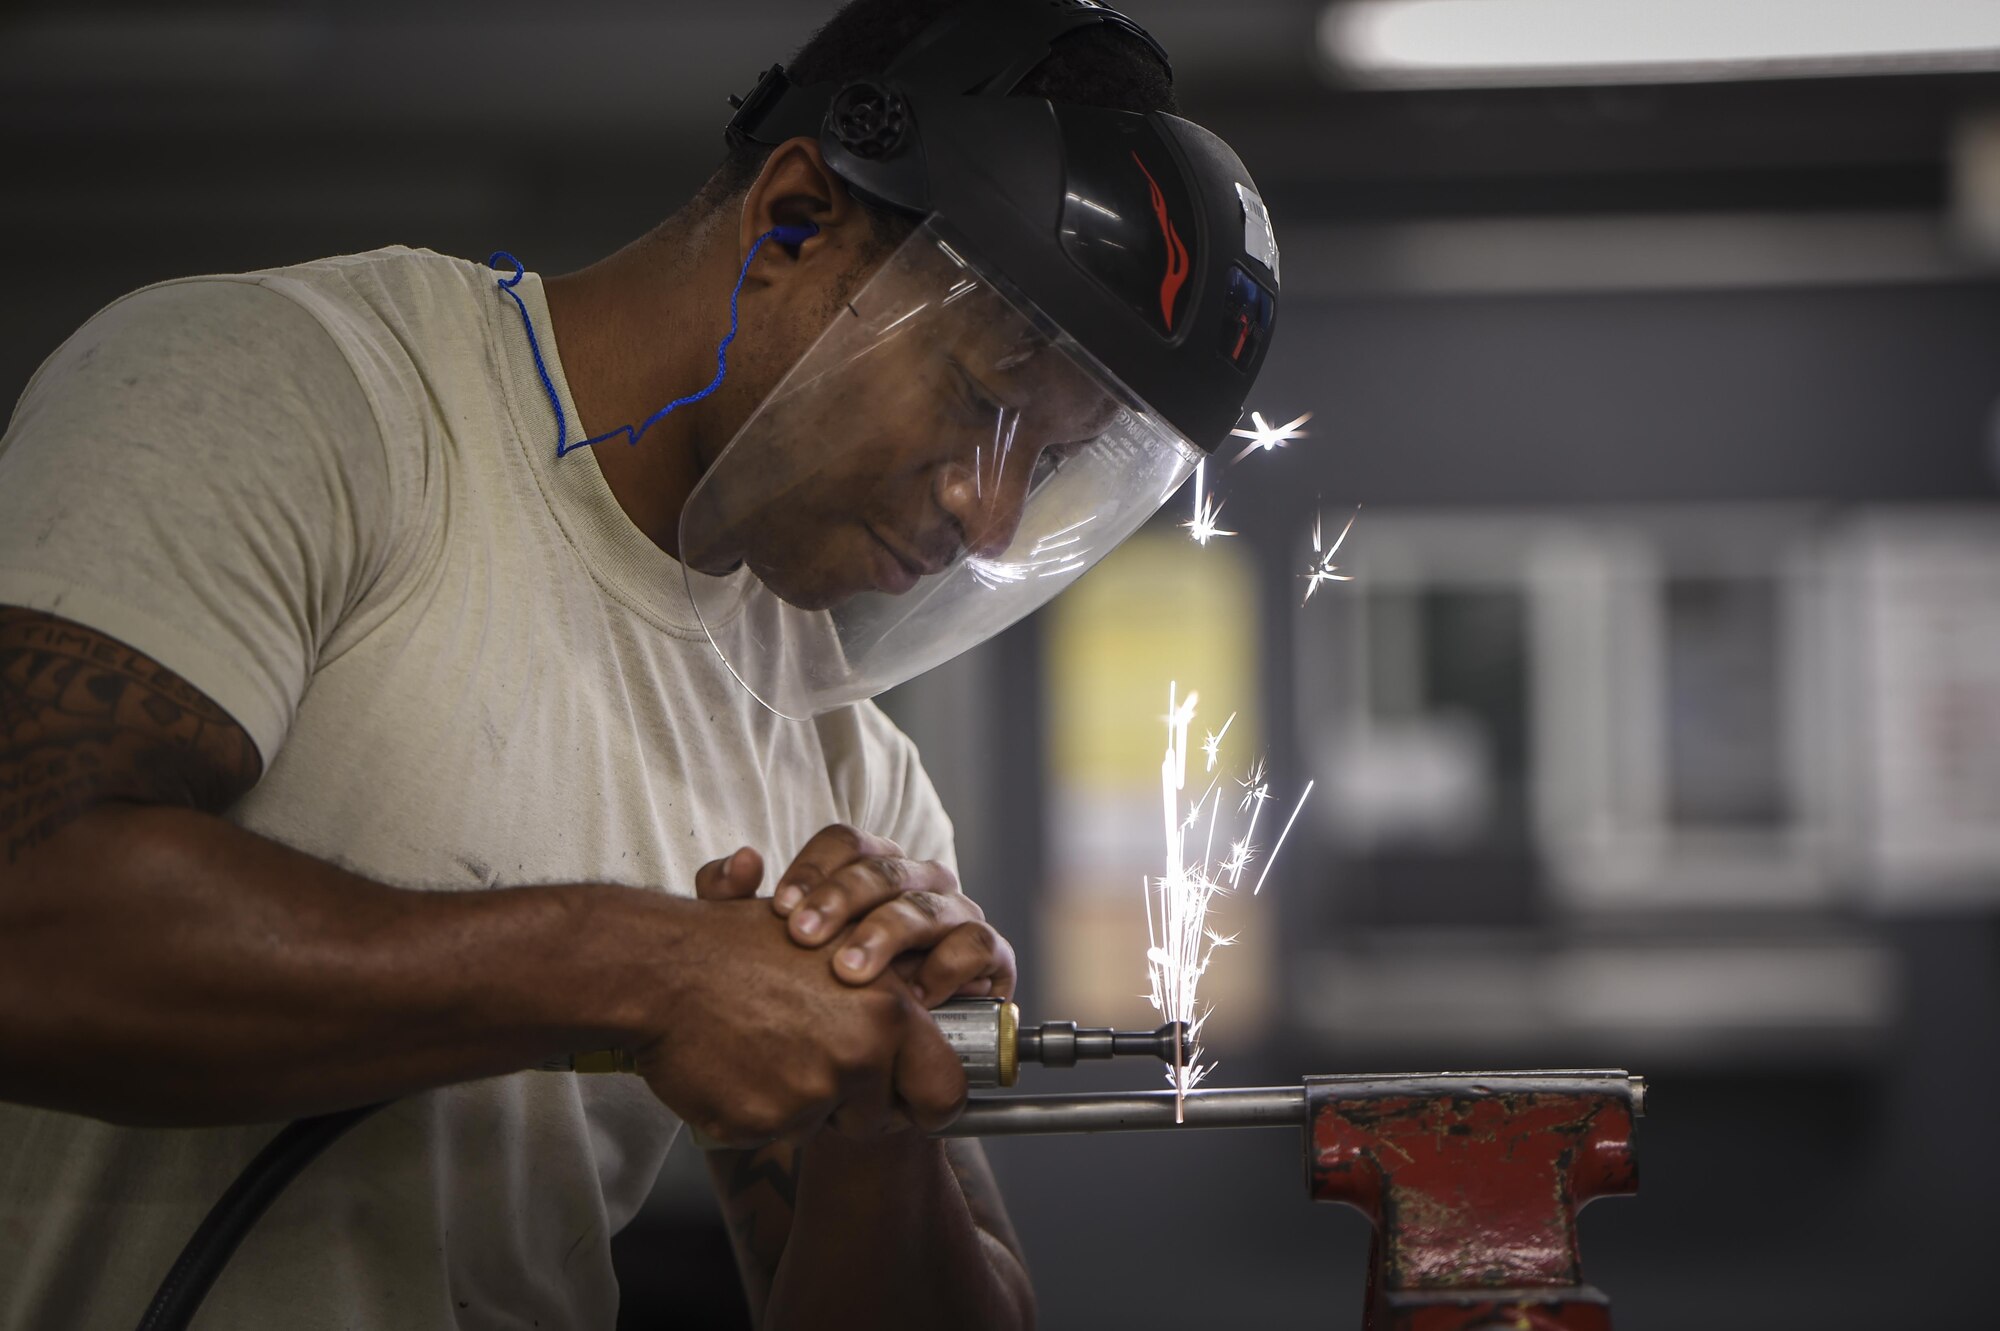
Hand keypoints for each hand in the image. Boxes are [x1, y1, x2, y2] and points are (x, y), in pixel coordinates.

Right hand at [635, 891, 964, 1145]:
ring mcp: (812, 1094)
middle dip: (851, 1099)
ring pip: (821, 1121)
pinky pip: (773, 1131)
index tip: (912, 1102)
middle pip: (878, 1115)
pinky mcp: (766, 1122)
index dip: (929, 1101)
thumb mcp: (826, 943)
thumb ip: (880, 982)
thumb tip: (919, 1002)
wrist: (657, 970)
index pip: (946, 1089)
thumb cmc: (738, 946)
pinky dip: (755, 1108)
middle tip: (806, 1054)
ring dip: (797, 1098)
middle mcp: (860, 1055)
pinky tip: (732, 1063)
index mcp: (888, 1010)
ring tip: (760, 1044)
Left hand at [695, 825, 1014, 1006]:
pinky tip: (915, 994)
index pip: (847, 843)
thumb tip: (740, 862)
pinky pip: (976, 944)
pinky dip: (948, 965)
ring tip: (849, 972)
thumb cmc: (824, 997)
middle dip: (841, 901)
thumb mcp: (771, 955)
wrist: (881, 1063)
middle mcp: (917, 884)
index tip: (780, 909)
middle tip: (803, 939)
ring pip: (926, 904)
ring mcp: (956, 915)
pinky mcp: (990, 955)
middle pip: (884, 869)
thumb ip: (737, 906)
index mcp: (869, 870)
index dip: (814, 869)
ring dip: (886, 934)